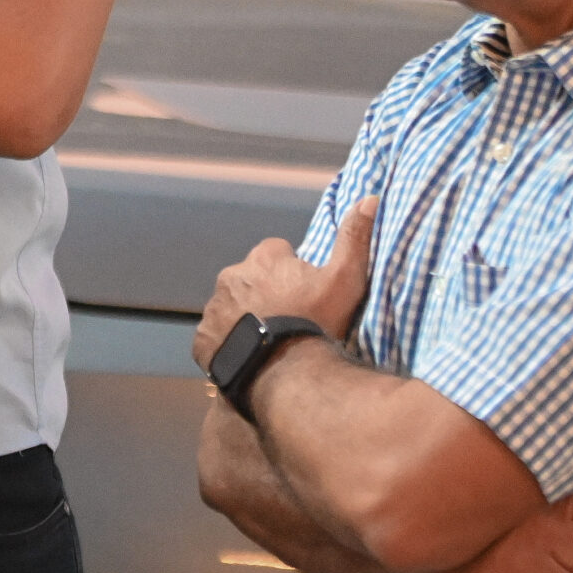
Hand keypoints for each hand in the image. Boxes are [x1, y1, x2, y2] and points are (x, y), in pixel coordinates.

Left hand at [191, 198, 377, 369]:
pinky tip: (248, 358)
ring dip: (245, 318)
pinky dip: (228, 344)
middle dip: (265, 294)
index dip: (291, 271)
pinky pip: (214, 337)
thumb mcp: (345, 279)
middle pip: (250, 279)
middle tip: (287, 320)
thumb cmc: (316, 323)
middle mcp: (231, 277)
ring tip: (268, 342)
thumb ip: (354, 238)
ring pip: (231, 306)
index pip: (276, 252)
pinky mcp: (203, 339)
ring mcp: (214, 309)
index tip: (304, 293)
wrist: (285, 373)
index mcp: (263, 259)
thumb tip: (369, 199)